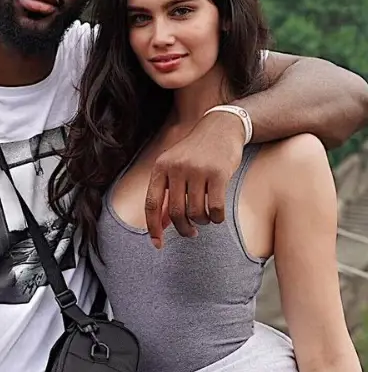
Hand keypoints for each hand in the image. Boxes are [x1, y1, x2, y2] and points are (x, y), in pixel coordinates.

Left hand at [144, 110, 244, 248]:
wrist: (221, 128)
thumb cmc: (195, 153)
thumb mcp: (174, 167)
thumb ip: (167, 194)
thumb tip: (161, 225)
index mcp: (160, 168)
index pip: (151, 204)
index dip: (153, 227)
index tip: (157, 244)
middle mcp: (176, 168)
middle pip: (176, 212)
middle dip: (183, 229)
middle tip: (190, 233)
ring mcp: (197, 170)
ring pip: (196, 212)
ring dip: (201, 222)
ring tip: (204, 219)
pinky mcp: (218, 174)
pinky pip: (215, 208)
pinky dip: (216, 218)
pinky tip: (217, 216)